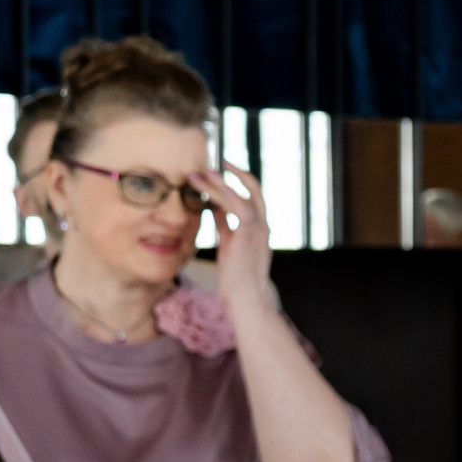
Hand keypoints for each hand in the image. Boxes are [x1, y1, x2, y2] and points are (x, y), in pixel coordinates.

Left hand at [192, 163, 273, 310]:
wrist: (246, 297)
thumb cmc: (235, 279)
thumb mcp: (228, 246)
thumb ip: (224, 226)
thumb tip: (212, 209)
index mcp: (259, 230)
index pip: (250, 199)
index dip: (235, 185)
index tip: (217, 175)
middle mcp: (263, 225)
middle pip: (254, 190)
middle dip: (235, 174)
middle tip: (214, 164)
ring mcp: (259, 227)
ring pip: (241, 194)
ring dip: (219, 182)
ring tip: (198, 174)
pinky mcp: (250, 230)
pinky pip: (237, 203)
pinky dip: (223, 191)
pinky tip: (207, 184)